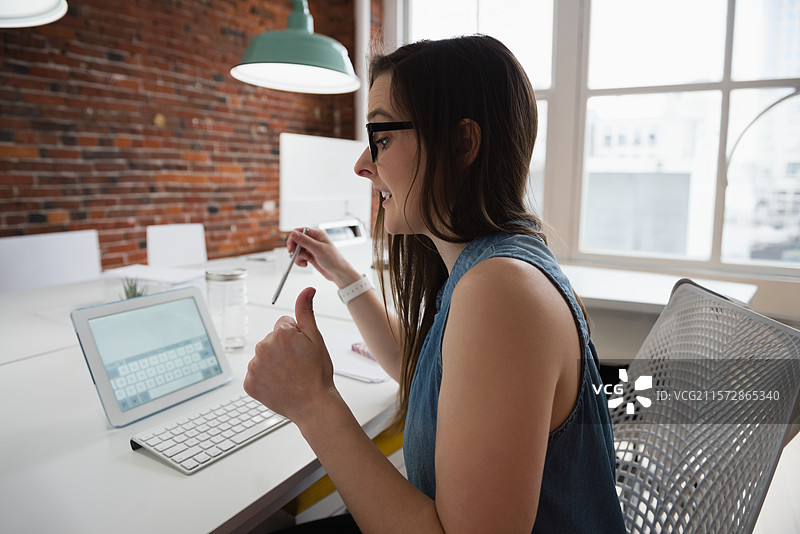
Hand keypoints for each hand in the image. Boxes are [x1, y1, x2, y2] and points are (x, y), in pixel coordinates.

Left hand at [244, 287, 337, 422]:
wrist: (313, 405)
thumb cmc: (317, 373)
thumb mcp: (316, 338)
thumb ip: (305, 311)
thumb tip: (306, 290)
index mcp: (279, 333)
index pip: (284, 325)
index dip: (296, 337)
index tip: (302, 351)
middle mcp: (262, 346)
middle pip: (272, 340)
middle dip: (283, 349)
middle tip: (298, 365)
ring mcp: (254, 366)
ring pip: (264, 357)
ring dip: (274, 363)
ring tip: (289, 376)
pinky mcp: (249, 383)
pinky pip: (256, 374)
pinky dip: (265, 379)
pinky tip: (279, 384)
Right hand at [287, 227, 361, 287]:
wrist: (338, 273)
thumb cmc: (333, 259)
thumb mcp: (318, 249)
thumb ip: (305, 241)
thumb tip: (294, 233)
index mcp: (317, 234)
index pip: (299, 231)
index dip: (293, 238)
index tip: (290, 247)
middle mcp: (313, 240)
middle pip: (296, 241)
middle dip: (295, 249)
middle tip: (294, 256)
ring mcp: (311, 248)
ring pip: (297, 250)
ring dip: (298, 256)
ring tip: (305, 261)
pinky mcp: (310, 256)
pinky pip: (300, 256)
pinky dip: (300, 261)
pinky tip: (305, 264)